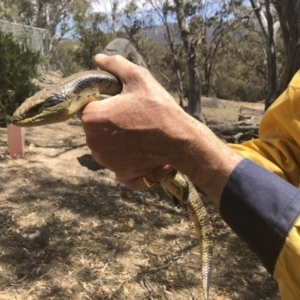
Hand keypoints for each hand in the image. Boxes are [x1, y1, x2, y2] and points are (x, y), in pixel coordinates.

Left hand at [79, 54, 241, 202]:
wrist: (177, 141)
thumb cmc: (158, 109)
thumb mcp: (139, 79)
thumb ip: (115, 65)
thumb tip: (98, 58)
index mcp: (92, 117)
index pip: (86, 104)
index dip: (101, 100)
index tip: (117, 100)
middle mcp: (92, 140)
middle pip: (93, 124)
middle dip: (106, 117)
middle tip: (129, 114)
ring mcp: (103, 158)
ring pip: (101, 140)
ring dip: (112, 134)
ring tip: (135, 128)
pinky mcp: (114, 169)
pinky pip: (112, 154)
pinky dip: (119, 149)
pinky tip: (136, 143)